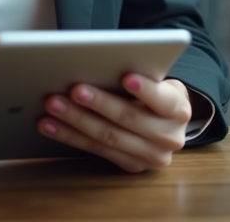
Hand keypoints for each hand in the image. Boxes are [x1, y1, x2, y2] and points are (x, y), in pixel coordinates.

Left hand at [38, 74, 191, 172]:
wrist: (167, 121)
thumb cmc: (154, 92)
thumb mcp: (157, 80)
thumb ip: (139, 76)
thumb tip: (101, 62)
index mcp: (178, 110)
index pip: (162, 99)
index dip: (145, 89)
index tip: (126, 76)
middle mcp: (169, 137)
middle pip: (129, 119)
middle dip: (99, 103)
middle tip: (74, 89)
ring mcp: (151, 156)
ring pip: (108, 137)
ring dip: (76, 120)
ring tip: (53, 105)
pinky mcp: (131, 166)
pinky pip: (96, 151)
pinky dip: (70, 136)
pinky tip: (50, 125)